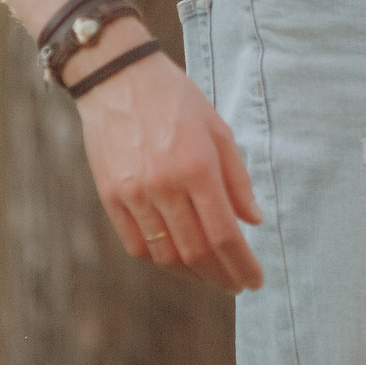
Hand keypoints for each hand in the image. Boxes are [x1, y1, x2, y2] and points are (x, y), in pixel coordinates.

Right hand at [76, 25, 263, 290]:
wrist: (118, 80)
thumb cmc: (177, 100)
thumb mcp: (219, 129)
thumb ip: (237, 179)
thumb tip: (253, 220)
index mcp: (197, 167)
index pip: (223, 233)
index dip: (241, 263)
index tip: (255, 279)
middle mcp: (164, 186)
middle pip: (195, 251)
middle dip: (221, 276)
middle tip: (237, 284)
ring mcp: (133, 195)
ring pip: (165, 254)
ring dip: (192, 273)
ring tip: (212, 275)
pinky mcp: (110, 197)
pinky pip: (136, 243)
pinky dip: (160, 259)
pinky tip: (178, 259)